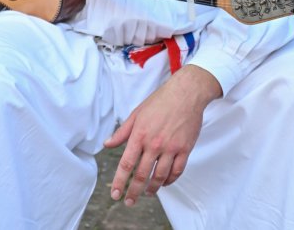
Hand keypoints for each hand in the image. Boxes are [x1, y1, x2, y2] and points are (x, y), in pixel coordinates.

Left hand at [104, 64, 221, 205]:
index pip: (126, 164)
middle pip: (142, 175)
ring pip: (160, 176)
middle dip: (134, 192)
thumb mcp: (137, 113)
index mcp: (140, 134)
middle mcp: (154, 143)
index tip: (115, 194)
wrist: (186, 93)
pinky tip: (165, 182)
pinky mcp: (185, 149)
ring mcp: (171, 147)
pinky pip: (177, 171)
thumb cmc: (160, 101)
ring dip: (153, 189)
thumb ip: (122, 131)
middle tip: (129, 201)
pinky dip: (170, 180)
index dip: (120, 181)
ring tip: (147, 193)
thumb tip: (107, 144)